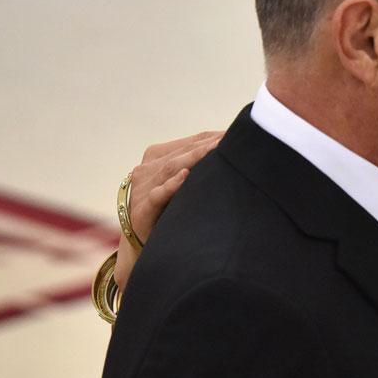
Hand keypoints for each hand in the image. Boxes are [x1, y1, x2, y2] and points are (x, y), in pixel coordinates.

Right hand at [113, 131, 221, 286]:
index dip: (212, 137)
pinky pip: (156, 196)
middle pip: (182, 153)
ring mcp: (142, 190)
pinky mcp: (141, 212)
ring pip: (171, 169)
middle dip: (208, 144)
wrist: (140, 245)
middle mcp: (147, 170)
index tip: (237, 132)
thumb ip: (198, 168)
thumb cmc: (168, 211)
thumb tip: (234, 154)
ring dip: (194, 157)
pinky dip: (170, 186)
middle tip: (232, 137)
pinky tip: (185, 177)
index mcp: (157, 158)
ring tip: (216, 148)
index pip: (189, 143)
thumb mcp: (181, 185)